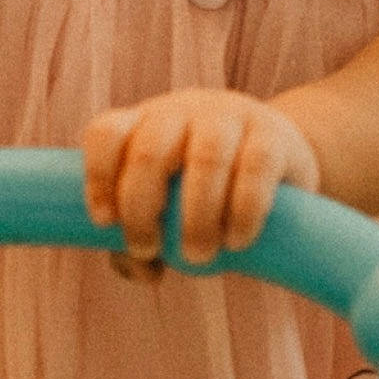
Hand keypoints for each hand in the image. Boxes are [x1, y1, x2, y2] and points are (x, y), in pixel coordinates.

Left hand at [82, 90, 318, 271]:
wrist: (280, 160)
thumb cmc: (207, 191)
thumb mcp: (169, 207)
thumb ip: (143, 240)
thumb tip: (140, 268)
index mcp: (146, 123)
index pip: (107, 133)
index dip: (97, 177)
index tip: (106, 223)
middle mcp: (183, 111)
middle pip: (149, 151)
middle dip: (141, 209)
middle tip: (148, 248)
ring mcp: (230, 117)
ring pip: (206, 158)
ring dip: (196, 217)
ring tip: (197, 256)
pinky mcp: (274, 135)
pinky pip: (256, 168)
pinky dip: (242, 211)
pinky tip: (237, 240)